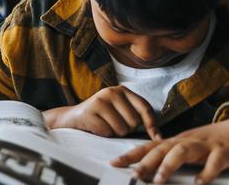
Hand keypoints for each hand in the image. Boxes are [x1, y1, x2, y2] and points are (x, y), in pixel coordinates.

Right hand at [43, 85, 160, 139]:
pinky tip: (95, 128)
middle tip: (113, 124)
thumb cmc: (100, 118)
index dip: (152, 124)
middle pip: (134, 121)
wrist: (70, 118)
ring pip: (121, 129)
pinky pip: (107, 132)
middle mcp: (111, 92)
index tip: (157, 138)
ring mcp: (99, 101)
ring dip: (114, 133)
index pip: (145, 107)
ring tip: (104, 125)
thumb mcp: (119, 111)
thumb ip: (136, 116)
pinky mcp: (89, 112)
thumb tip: (159, 136)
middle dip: (126, 129)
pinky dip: (103, 135)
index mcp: (122, 90)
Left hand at [111, 115, 228, 183]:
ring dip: (169, 166)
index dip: (131, 155)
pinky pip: (215, 162)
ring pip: (182, 151)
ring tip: (159, 181)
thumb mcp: (187, 147)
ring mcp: (205, 145)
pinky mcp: (224, 152)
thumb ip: (169, 156)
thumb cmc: (212, 143)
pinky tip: (199, 183)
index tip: (113, 163)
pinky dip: (206, 172)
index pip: (148, 147)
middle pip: (161, 149)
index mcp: (176, 142)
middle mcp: (187, 141)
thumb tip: (146, 169)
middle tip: (133, 176)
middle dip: (145, 162)